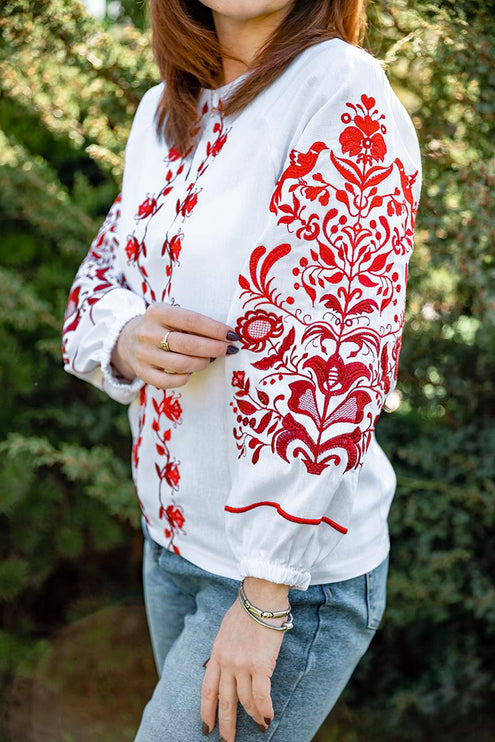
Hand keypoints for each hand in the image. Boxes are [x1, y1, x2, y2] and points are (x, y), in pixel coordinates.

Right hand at [110, 303, 239, 387]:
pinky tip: (191, 372)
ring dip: (202, 363)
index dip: (216, 330)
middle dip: (214, 348)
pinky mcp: (141, 372)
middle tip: (228, 350)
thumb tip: (227, 336)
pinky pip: (168, 381)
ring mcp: (143, 353)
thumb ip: (193, 323)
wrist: (128, 339)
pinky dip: (185, 378)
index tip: (232, 335)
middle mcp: (147, 332)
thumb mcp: (172, 316)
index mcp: (158, 312)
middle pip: (188, 344)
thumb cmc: (162, 327)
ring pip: (181, 364)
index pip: (192, 321)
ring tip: (210, 360)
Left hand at [201, 578, 289, 740]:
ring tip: (259, 727)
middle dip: (225, 725)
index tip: (206, 727)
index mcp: (216, 654)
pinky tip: (268, 718)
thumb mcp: (226, 630)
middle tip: (226, 741)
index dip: (206, 711)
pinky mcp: (260, 664)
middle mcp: (226, 662)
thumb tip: (226, 662)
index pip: (207, 689)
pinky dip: (264, 710)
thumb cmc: (246, 608)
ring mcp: (242, 664)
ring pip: (245, 701)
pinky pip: (261, 695)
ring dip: (252, 717)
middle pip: (224, 701)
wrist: (260, 596)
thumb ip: (225, 648)